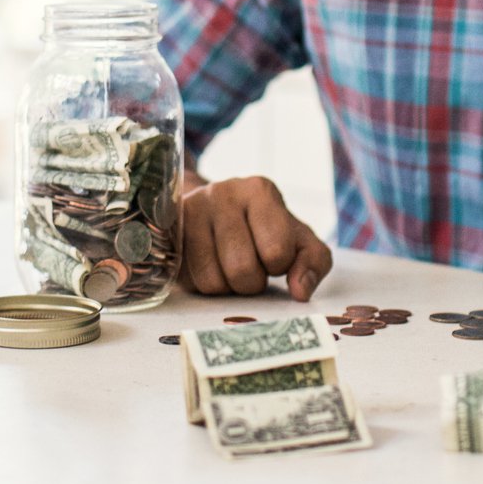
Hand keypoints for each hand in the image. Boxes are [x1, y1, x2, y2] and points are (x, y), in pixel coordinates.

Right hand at [178, 173, 332, 300]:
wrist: (214, 212)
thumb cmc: (264, 230)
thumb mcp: (299, 240)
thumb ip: (313, 263)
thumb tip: (300, 293)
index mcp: (259, 190)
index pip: (276, 252)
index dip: (279, 267)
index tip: (273, 255)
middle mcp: (222, 193)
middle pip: (242, 270)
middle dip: (252, 282)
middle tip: (250, 267)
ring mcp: (190, 211)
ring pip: (213, 281)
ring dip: (227, 287)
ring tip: (228, 266)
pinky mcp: (168, 235)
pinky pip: (190, 282)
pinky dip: (204, 286)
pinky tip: (209, 267)